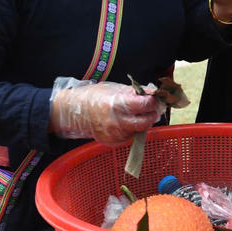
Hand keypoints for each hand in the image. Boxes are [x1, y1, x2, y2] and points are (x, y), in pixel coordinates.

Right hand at [48, 78, 163, 145]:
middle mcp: (116, 121)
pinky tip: (128, 121)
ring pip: (139, 130)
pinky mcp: (113, 141)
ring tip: (140, 113)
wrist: (76, 112)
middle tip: (154, 108)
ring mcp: (114, 134)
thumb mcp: (115, 89)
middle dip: (153, 114)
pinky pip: (130, 136)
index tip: (155, 98)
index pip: (144, 105)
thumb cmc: (96, 96)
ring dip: (144, 122)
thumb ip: (135, 92)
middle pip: (145, 121)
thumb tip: (153, 92)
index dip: (153, 101)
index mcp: (117, 104)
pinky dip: (134, 129)